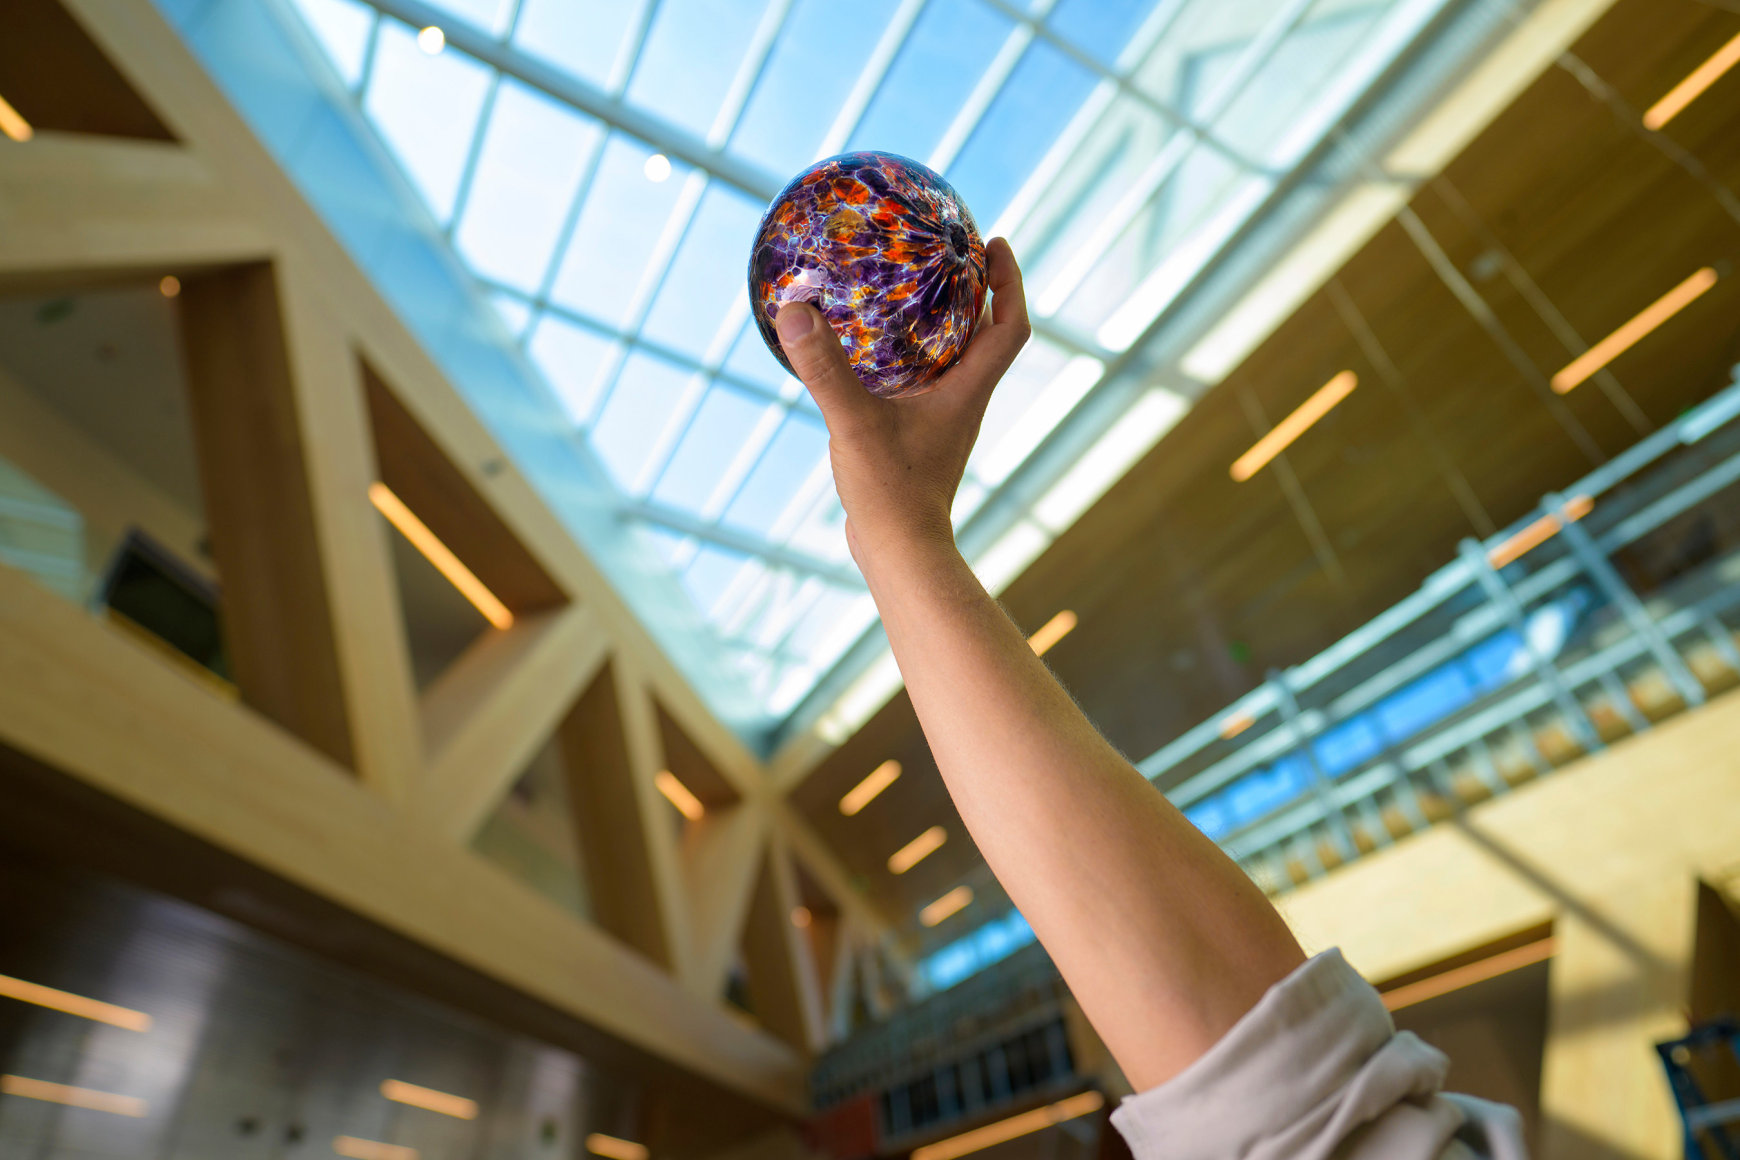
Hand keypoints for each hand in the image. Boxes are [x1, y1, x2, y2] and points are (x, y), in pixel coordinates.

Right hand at [774, 237, 1030, 570]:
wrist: (900, 556)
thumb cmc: (891, 494)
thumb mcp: (853, 423)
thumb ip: (825, 369)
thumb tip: (794, 310)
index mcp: (968, 391)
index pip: (1011, 327)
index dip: (1010, 282)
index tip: (997, 243)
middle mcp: (964, 402)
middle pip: (987, 335)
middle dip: (978, 291)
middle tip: (953, 252)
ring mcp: (943, 421)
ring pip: (956, 360)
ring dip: (945, 323)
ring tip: (914, 288)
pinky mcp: (919, 437)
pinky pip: (925, 381)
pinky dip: (912, 355)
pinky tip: (872, 350)